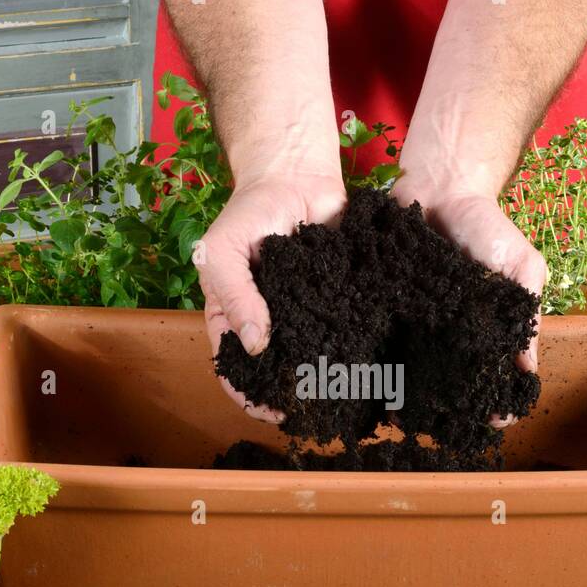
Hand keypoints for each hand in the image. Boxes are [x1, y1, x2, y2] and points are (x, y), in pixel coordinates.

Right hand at [199, 172, 346, 421]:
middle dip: (289, 394)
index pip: (235, 366)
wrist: (296, 175)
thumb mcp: (223, 250)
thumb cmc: (250, 212)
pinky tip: (363, 365)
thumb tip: (256, 347)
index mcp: (234, 316)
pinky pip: (344, 327)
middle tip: (311, 412)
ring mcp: (305, 312)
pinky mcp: (338, 298)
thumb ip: (235, 296)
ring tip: (338, 398)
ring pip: (312, 355)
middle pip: (276, 369)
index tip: (270, 412)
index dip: (248, 394)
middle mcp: (270, 321)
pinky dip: (352, 347)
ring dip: (323, 378)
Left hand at [392, 178, 544, 427]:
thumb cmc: (488, 228)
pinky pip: (380, 342)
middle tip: (446, 429)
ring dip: (409, 396)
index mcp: (486, 331)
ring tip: (406, 417)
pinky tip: (374, 384)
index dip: (495, 403)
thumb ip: (527, 314)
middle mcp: (450, 336)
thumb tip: (528, 369)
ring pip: (412, 372)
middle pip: (450, 385)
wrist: (441, 188)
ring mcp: (416, 325)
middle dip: (450, 411)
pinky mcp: (386, 309)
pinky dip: (377, 363)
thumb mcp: (522, 268)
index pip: (492, 378)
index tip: (494, 421)